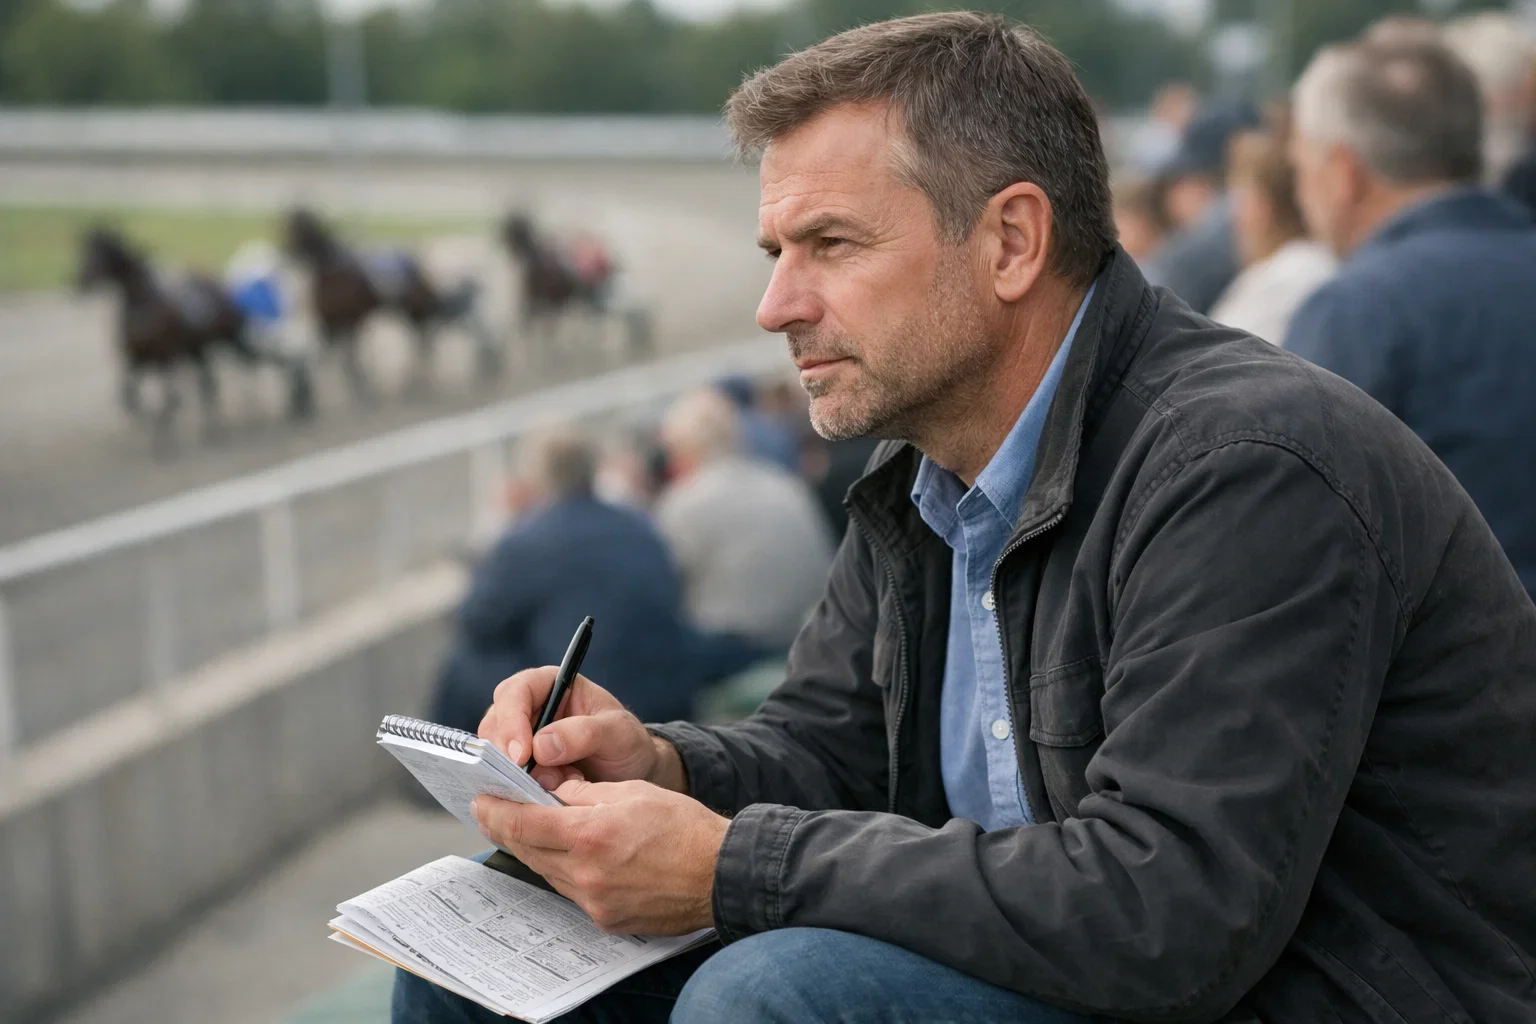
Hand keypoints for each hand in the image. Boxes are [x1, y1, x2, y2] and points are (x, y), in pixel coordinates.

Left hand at [471, 779, 727, 934]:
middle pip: (528, 851)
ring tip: (529, 829)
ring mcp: (594, 902)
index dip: (495, 812)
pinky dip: (564, 870)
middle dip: (507, 829)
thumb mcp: (632, 791)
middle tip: (492, 812)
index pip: (523, 824)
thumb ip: (584, 794)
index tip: (481, 801)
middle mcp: (585, 873)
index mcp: (589, 834)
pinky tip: (569, 855)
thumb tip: (552, 794)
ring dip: (535, 850)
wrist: (721, 873)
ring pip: (547, 872)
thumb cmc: (683, 826)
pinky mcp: (606, 919)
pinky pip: (571, 891)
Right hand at [478, 666, 686, 792]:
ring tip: (556, 785)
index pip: (516, 692)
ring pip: (495, 754)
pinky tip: (547, 796)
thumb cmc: (627, 743)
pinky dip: (519, 790)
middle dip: (509, 754)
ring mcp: (521, 739)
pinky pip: (503, 777)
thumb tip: (541, 745)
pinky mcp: (520, 768)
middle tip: (531, 779)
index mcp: (551, 685)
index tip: (522, 755)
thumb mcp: (618, 733)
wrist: (632, 774)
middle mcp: (529, 708)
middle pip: (495, 723)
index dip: (512, 721)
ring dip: (517, 776)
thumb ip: (584, 734)